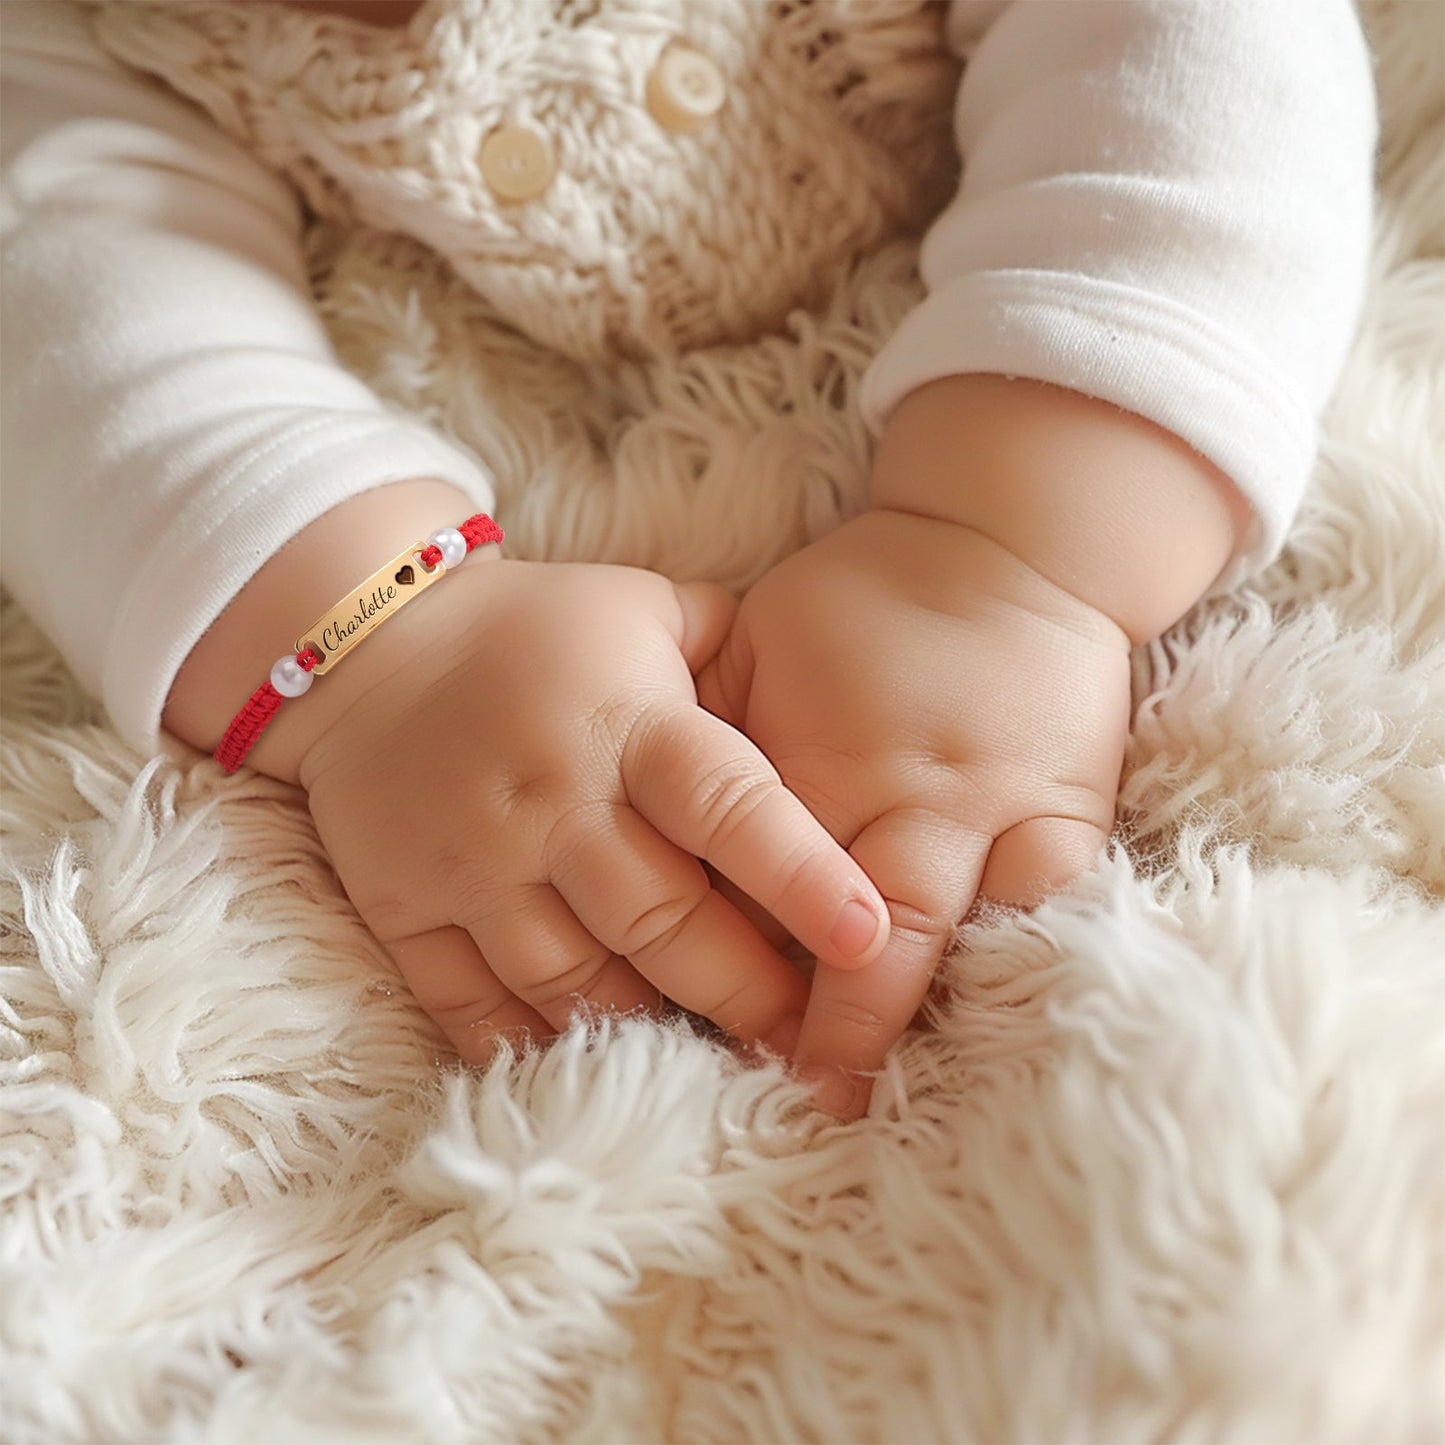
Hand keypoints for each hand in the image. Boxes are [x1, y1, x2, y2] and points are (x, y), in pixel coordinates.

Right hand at [296, 557, 889, 1060]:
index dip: (801, 875)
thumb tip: (822, 699)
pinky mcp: (408, 911)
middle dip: (745, 990)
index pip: (728, 806)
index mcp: (628, 725)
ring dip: (650, 1032)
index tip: (871, 937)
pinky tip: (587, 1070)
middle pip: (661, 920)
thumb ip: (733, 650)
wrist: (363, 647)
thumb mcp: (643, 607)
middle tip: (805, 1034)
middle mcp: (554, 802)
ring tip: (715, 1062)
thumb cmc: (533, 628)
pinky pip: (473, 1007)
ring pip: (575, 983)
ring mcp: (475, 865)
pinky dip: (532, 1050)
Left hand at [698, 509, 1130, 1114]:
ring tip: (887, 1095)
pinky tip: (1008, 1034)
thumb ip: (708, 729)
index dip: (735, 959)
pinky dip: (1028, 966)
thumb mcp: (758, 645)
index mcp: (813, 755)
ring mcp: (994, 807)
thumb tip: (631, 809)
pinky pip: (1054, 904)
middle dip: (831, 1023)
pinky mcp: (1069, 809)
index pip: (762, 879)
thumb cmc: (861, 600)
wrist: (1004, 542)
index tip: (707, 1033)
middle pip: (860, 930)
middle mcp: (902, 793)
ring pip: (955, 932)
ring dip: (919, 1016)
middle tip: (800, 1099)